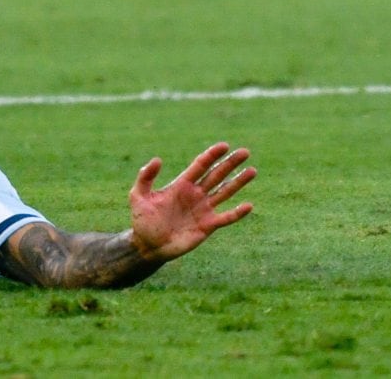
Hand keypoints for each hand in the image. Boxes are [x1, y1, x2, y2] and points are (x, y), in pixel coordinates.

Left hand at [128, 143, 255, 263]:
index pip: (200, 165)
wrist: (149, 245)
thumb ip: (146, 177)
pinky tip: (248, 206)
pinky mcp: (208, 226)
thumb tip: (157, 159)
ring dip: (238, 182)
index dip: (211, 155)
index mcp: (181, 184)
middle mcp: (195, 194)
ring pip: (225, 192)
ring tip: (252, 170)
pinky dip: (237, 213)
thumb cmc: (142, 219)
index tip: (224, 145)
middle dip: (230, 163)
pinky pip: (226, 218)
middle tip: (245, 151)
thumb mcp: (138, 195)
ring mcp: (203, 209)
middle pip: (216, 174)